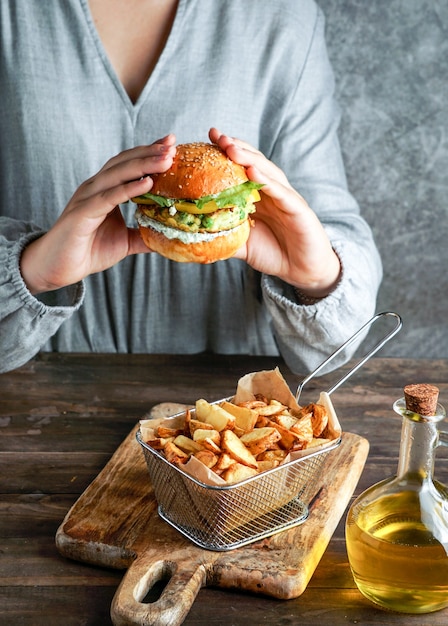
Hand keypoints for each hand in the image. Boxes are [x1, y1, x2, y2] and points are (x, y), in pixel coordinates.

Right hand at [20, 135, 176, 293]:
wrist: (58, 268)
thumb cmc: (88, 251)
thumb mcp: (125, 242)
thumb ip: (144, 236)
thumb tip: (169, 237)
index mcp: (105, 190)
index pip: (128, 165)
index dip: (148, 153)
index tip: (171, 144)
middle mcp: (95, 188)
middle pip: (124, 162)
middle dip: (149, 152)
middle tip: (172, 146)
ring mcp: (88, 198)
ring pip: (117, 174)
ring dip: (143, 165)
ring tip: (166, 159)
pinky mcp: (83, 213)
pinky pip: (109, 197)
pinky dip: (129, 188)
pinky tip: (147, 182)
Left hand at [209, 128, 340, 297]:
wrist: (303, 270)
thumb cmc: (274, 254)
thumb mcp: (242, 245)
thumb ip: (222, 238)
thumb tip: (193, 238)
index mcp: (258, 196)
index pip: (240, 168)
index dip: (225, 152)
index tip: (207, 138)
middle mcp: (272, 191)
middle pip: (253, 162)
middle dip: (235, 147)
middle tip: (217, 136)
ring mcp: (286, 198)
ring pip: (267, 172)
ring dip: (249, 158)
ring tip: (230, 147)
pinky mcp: (298, 209)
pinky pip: (281, 193)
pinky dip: (267, 181)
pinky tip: (254, 172)